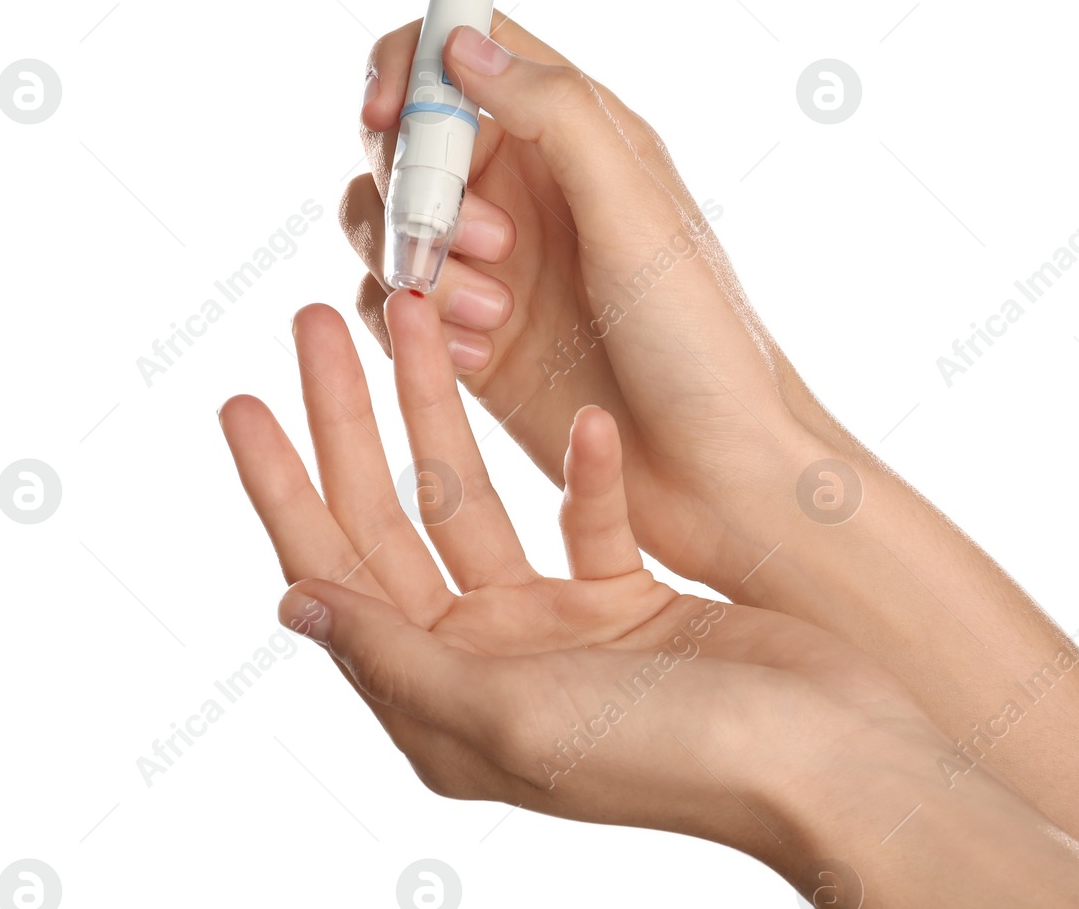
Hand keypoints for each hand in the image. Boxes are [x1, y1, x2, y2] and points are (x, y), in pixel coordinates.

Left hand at [217, 295, 1078, 906]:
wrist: (834, 762)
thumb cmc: (678, 757)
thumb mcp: (512, 711)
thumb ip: (398, 654)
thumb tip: (294, 599)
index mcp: (444, 705)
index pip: (335, 571)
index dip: (281, 485)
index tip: (244, 397)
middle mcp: (490, 667)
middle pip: (395, 517)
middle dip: (354, 417)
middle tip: (320, 319)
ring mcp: (562, 631)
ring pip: (478, 498)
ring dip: (447, 411)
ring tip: (418, 316)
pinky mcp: (633, 601)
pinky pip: (585, 515)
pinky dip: (579, 466)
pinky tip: (583, 418)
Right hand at [343, 17, 846, 592]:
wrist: (716, 474)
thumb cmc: (703, 338)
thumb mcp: (637, 210)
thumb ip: (556, 113)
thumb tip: (460, 44)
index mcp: (573, 135)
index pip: (462, 51)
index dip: (406, 66)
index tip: (388, 114)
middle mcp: (523, 189)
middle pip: (403, 140)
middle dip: (414, 187)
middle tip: (484, 244)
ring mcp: (488, 264)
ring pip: (383, 223)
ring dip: (419, 262)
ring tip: (495, 313)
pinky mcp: (462, 336)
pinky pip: (389, 306)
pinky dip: (416, 326)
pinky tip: (483, 355)